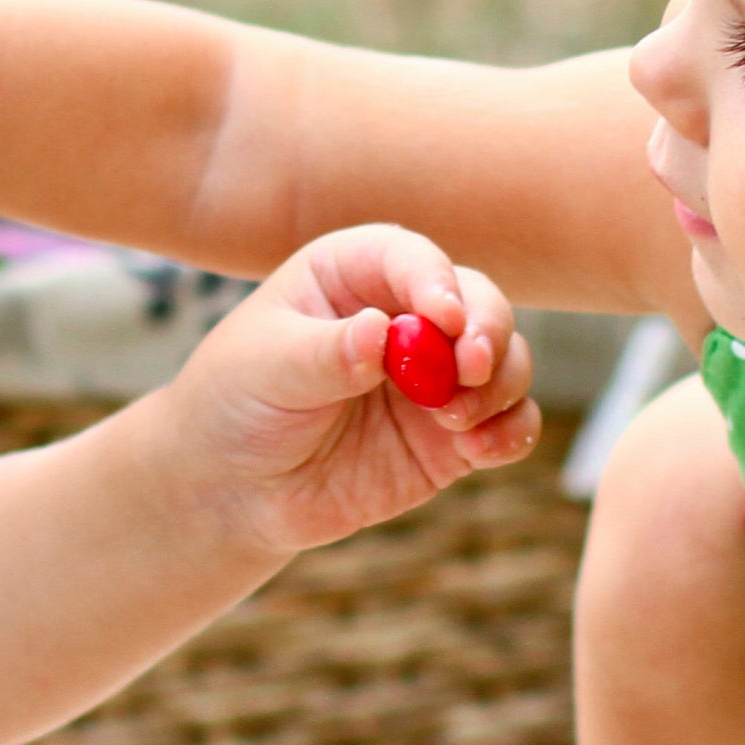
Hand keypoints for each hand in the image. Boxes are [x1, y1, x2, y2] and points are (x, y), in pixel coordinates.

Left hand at [160, 226, 542, 556]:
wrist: (235, 486)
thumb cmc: (238, 401)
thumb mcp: (266, 369)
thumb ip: (325, 353)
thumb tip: (378, 334)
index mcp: (354, 272)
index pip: (410, 257)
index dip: (435, 281)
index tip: (443, 319)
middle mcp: (408, 315)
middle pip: (479, 301)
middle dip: (487, 331)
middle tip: (470, 369)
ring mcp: (436, 376)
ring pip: (505, 361)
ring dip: (500, 384)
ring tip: (454, 419)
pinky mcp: (454, 434)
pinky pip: (509, 423)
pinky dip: (509, 432)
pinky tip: (479, 450)